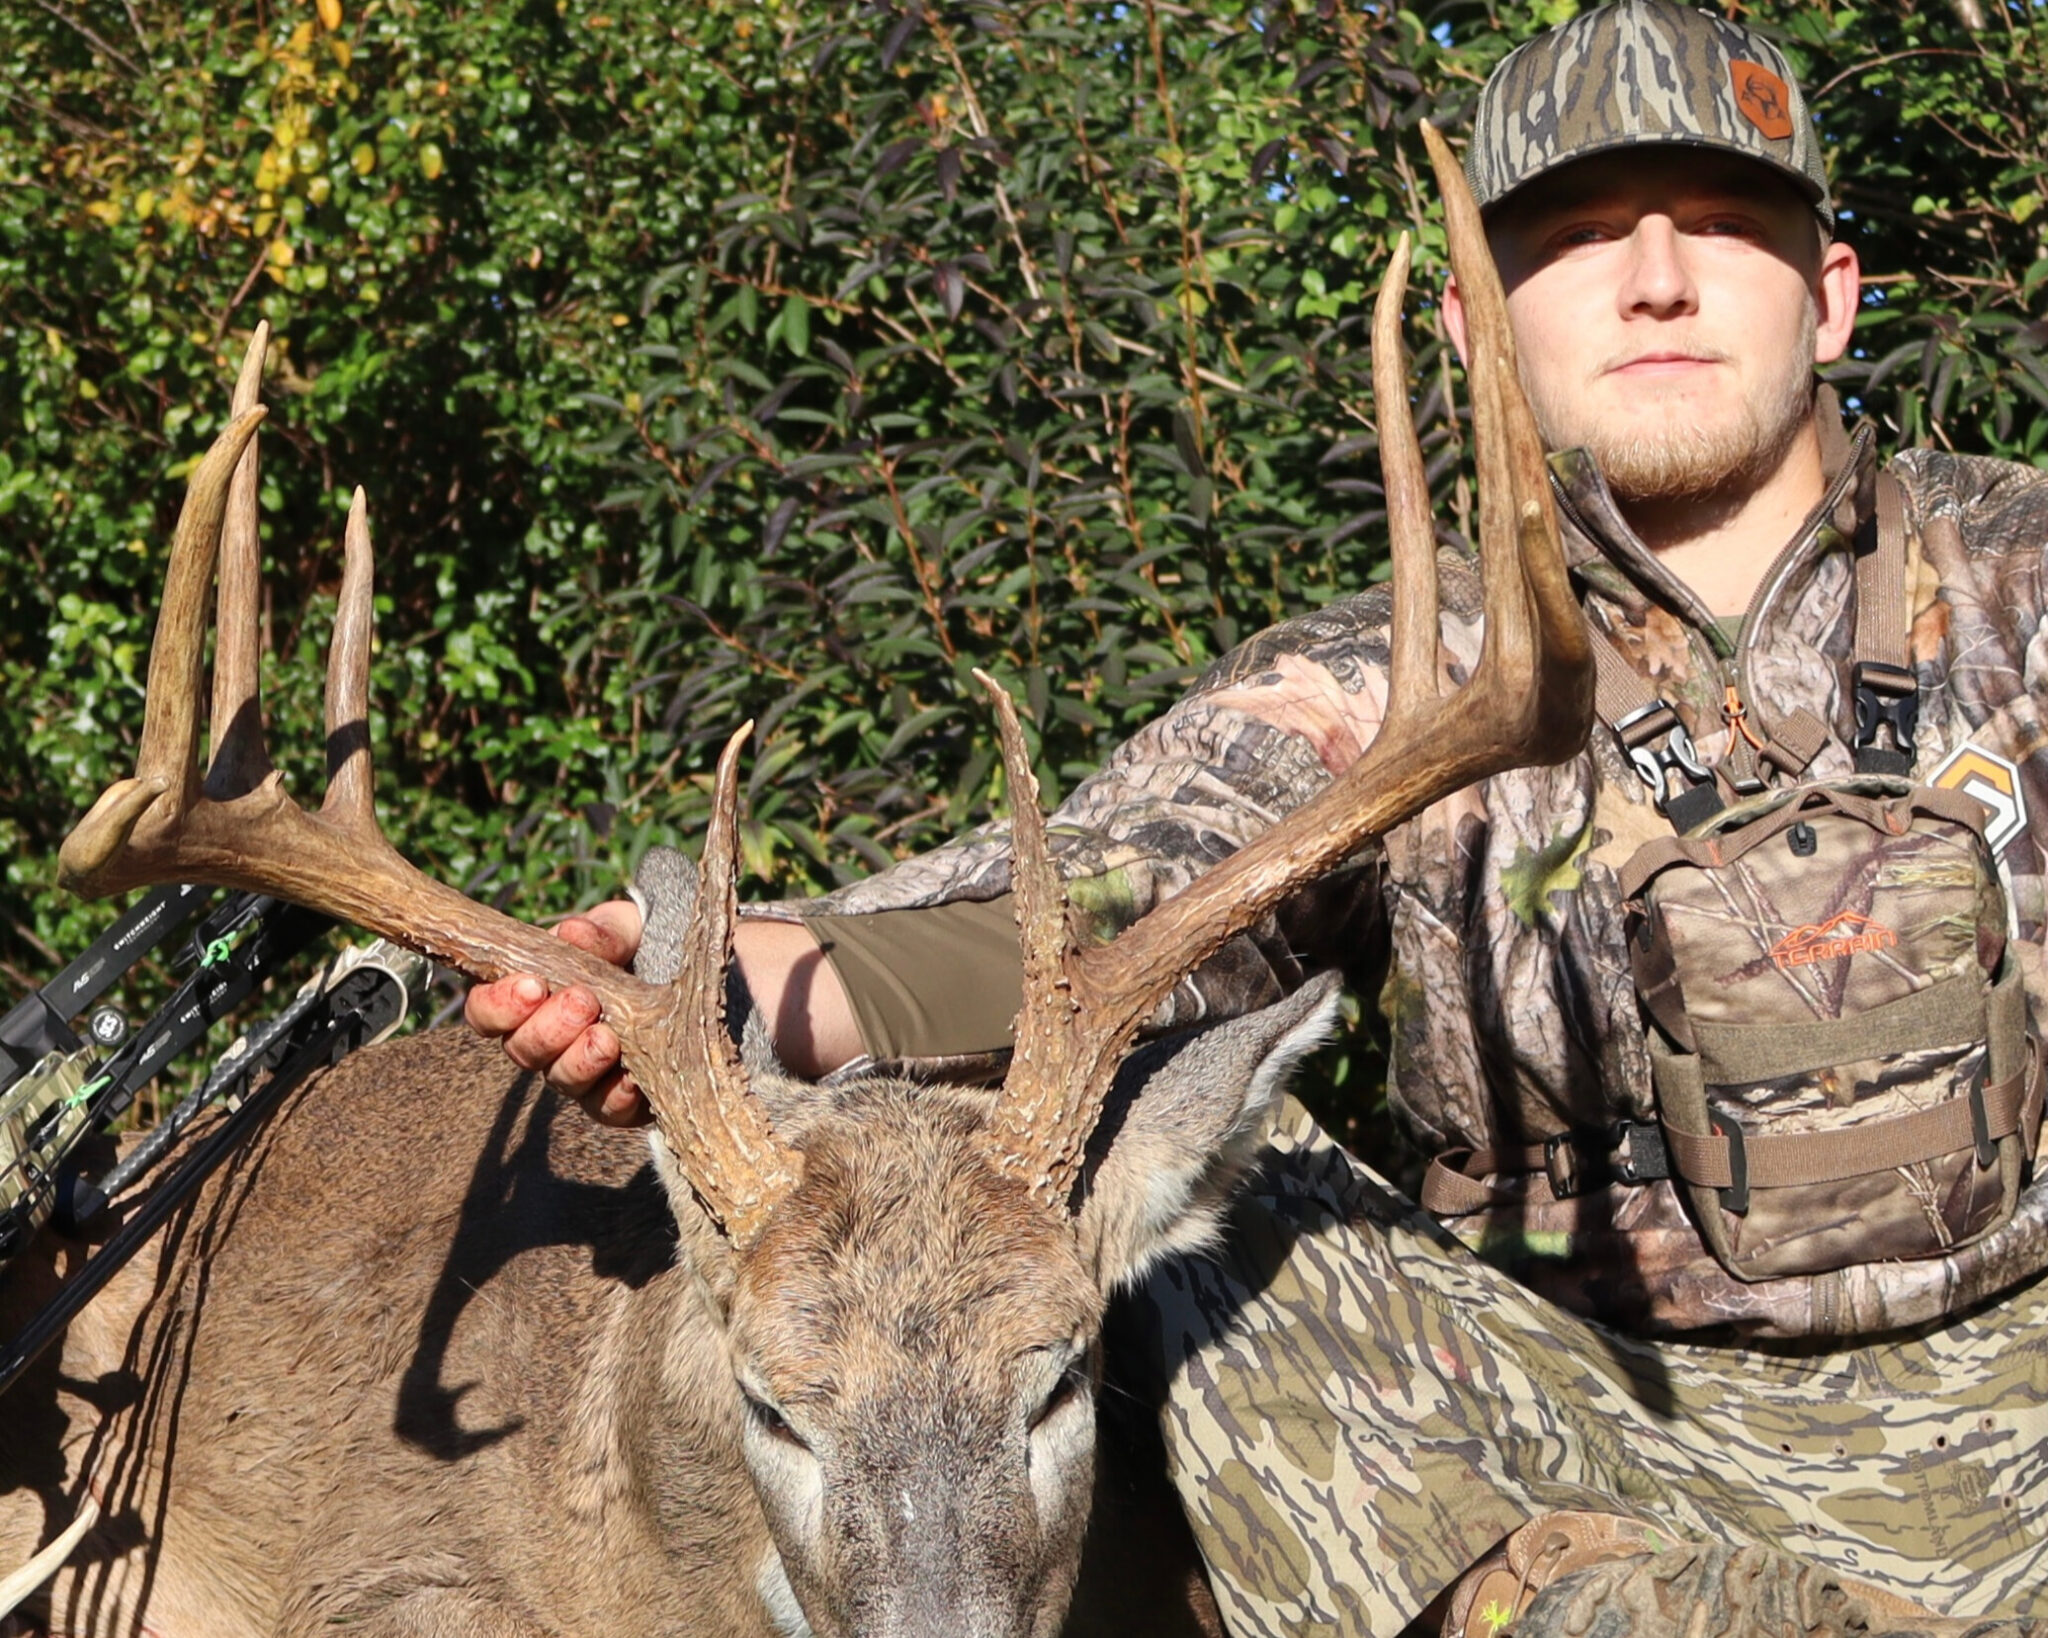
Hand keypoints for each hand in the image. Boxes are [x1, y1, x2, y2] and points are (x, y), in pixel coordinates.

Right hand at [463, 899, 648, 1125]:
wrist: (695, 977)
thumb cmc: (642, 947)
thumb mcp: (626, 930)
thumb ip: (600, 933)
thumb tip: (573, 934)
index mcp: (532, 997)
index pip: (487, 1011)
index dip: (499, 1004)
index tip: (532, 985)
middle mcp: (549, 1040)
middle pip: (522, 1049)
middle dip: (548, 1027)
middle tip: (583, 1001)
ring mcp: (582, 1073)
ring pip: (561, 1080)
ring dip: (580, 1059)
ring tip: (606, 1036)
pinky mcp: (621, 1100)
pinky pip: (608, 1110)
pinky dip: (617, 1095)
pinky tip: (632, 1078)